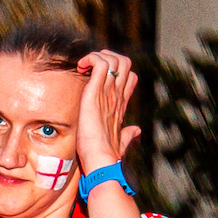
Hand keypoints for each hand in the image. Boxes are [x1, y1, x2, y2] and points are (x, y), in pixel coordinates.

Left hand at [75, 49, 140, 175]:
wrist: (102, 161)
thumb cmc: (107, 155)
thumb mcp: (120, 141)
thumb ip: (128, 134)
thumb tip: (136, 131)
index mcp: (121, 103)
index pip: (129, 76)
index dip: (116, 70)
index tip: (97, 77)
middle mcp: (117, 95)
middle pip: (124, 62)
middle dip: (106, 57)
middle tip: (90, 68)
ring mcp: (108, 93)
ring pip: (113, 59)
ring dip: (97, 56)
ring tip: (84, 67)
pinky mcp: (95, 93)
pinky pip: (100, 63)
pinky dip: (90, 59)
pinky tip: (81, 68)